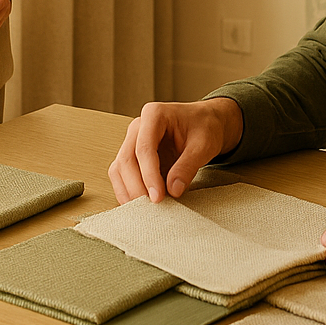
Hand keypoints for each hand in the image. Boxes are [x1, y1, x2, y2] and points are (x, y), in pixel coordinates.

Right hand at [107, 99, 243, 203]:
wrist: (206, 124)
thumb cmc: (205, 127)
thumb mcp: (204, 145)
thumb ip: (188, 166)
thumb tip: (174, 190)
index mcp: (154, 115)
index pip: (144, 148)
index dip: (149, 175)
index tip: (158, 196)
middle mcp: (138, 126)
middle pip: (126, 159)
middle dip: (136, 186)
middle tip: (152, 206)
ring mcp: (133, 141)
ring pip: (119, 168)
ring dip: (129, 190)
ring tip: (145, 209)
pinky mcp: (133, 156)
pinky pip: (122, 175)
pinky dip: (128, 191)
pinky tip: (140, 205)